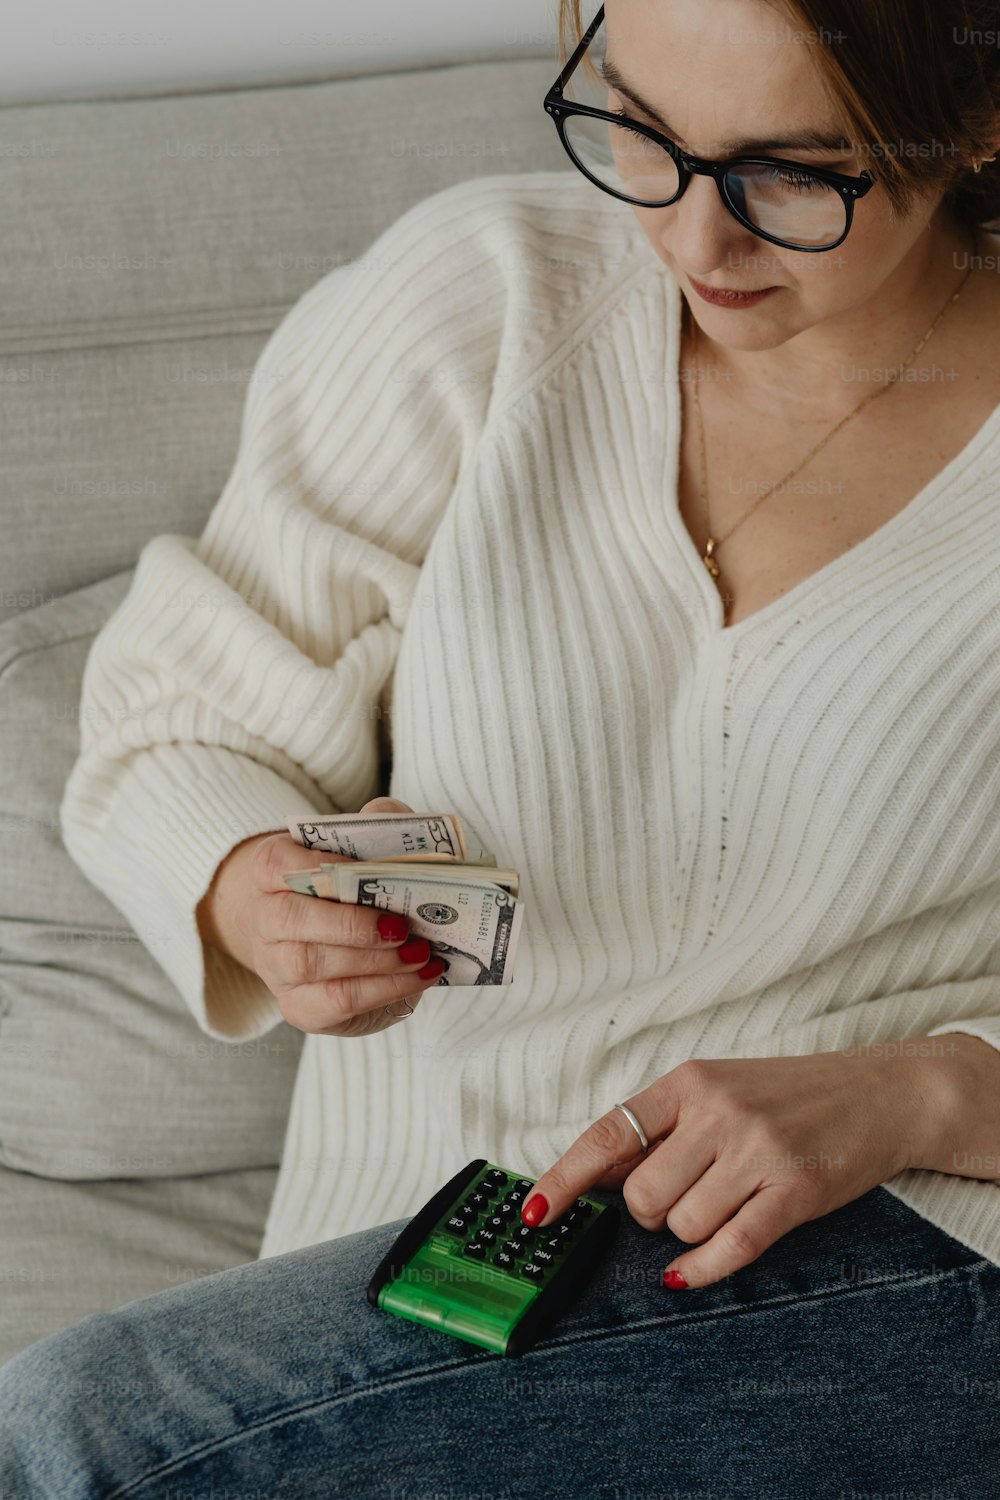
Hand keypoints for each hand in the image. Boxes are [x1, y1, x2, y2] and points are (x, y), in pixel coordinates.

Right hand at [198, 796, 443, 1036]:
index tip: (360, 868)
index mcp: (271, 872)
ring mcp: (276, 969)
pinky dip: (383, 990)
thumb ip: (379, 823)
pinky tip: (420, 976)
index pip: (275, 863)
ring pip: (310, 965)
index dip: (315, 864)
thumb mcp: (366, 846)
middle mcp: (263, 921)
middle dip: (349, 924)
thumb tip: (391, 820)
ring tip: (421, 952)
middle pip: (288, 920)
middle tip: (400, 925)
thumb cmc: (352, 887)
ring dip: (374, 961)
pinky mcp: (301, 1008)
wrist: (331, 941)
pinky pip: (334, 1003)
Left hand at [520, 1051, 928, 1288]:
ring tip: (718, 1207)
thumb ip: (661, 1127)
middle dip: (648, 1215)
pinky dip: (701, 1270)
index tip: (534, 1214)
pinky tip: (689, 1275)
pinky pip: (730, 1246)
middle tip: (677, 1202)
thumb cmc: (788, 1094)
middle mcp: (718, 1112)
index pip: (608, 1134)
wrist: (878, 1094)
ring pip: (682, 1225)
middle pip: (642, 1196)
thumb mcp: (717, 1087)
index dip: (564, 1178)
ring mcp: (757, 1151)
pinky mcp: (793, 1192)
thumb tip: (594, 1173)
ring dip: (686, 1235)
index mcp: (688, 1081)